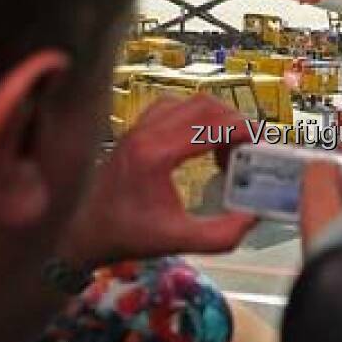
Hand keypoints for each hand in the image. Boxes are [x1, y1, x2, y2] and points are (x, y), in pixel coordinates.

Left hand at [59, 95, 257, 267]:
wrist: (82, 232)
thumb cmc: (128, 236)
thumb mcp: (181, 241)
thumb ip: (223, 233)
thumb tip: (255, 215)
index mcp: (157, 155)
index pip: (210, 123)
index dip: (242, 129)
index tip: (258, 146)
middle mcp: (146, 133)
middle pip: (204, 105)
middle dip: (233, 121)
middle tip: (245, 148)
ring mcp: (138, 127)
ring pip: (188, 101)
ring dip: (215, 117)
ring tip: (224, 145)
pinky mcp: (134, 129)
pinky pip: (172, 106)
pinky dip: (194, 117)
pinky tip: (198, 141)